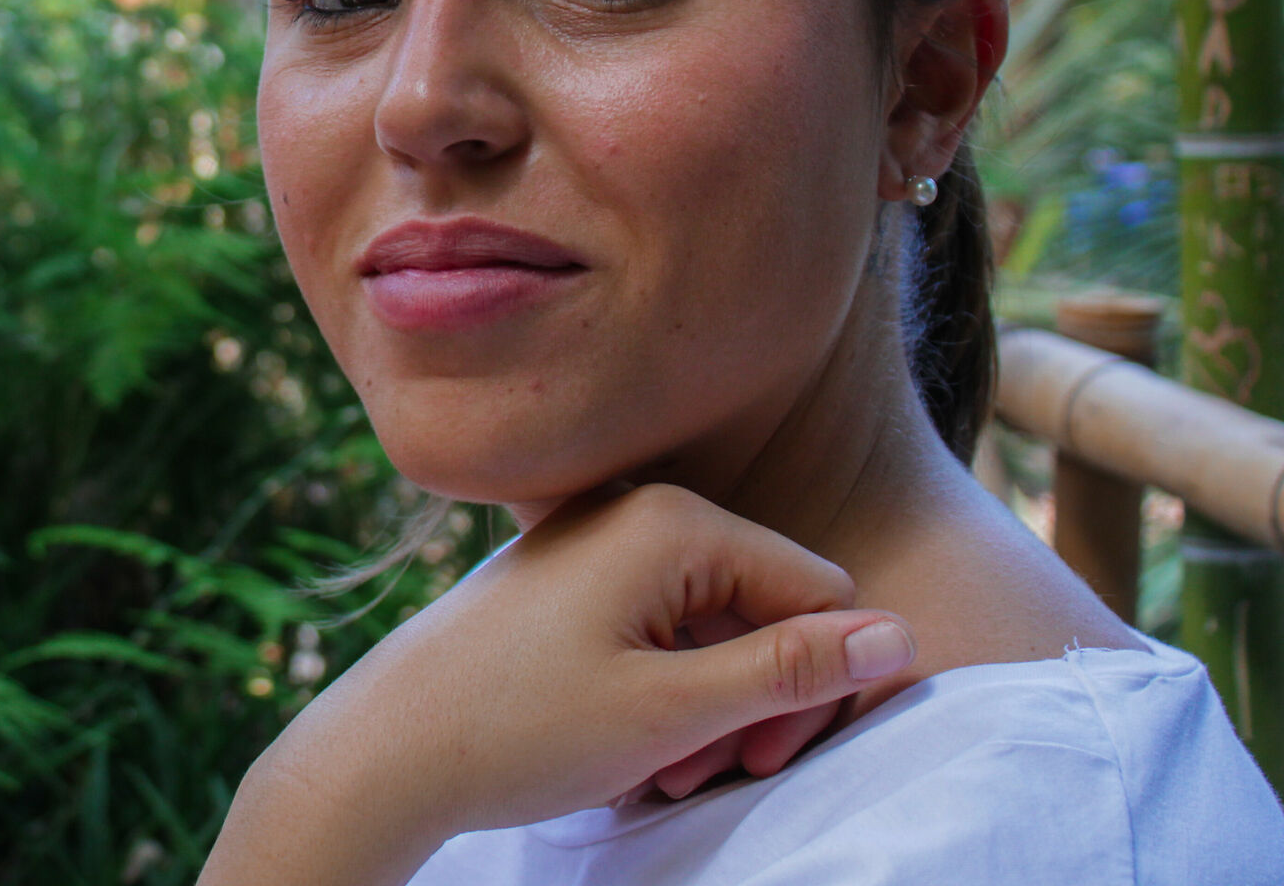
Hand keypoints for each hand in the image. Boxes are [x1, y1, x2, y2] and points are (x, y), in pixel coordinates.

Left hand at [198, 484, 915, 885]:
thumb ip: (789, 671)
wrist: (384, 748)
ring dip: (711, 709)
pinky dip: (663, 693)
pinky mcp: (571, 579)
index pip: (821, 592)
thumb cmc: (519, 727)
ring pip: (714, 629)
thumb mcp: (672, 711)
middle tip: (711, 773)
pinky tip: (629, 747)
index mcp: (673, 520)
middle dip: (758, 702)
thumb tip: (899, 637)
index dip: (818, 685)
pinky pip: (658, 629)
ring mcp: (599, 542)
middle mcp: (638, 510)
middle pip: (769, 607)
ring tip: (659, 768)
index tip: (766, 757)